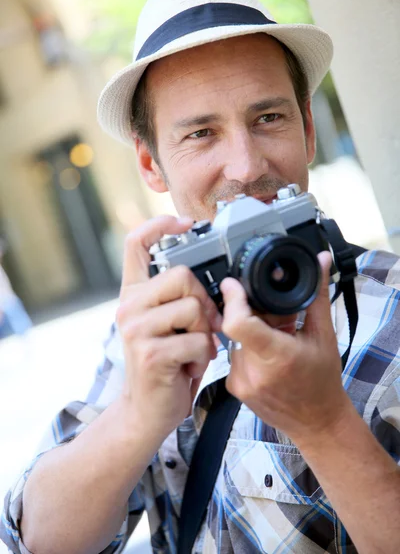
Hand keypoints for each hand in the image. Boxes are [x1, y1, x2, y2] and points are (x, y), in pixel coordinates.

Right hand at [116, 215, 221, 443]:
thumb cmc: (166, 364)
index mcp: (134, 294)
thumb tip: (214, 280)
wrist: (147, 410)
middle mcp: (128, 306)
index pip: (136, 244)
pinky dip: (203, 356)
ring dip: (205, 333)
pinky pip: (197, 340)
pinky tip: (189, 367)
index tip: (184, 222)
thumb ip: (177, 297)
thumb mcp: (166, 324)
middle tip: (203, 328)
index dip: (159, 225)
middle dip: (203, 302)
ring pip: (193, 307)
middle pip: (182, 275)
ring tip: (193, 350)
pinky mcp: (150, 353)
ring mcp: (135, 329)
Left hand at [220, 251, 349, 443]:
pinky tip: (266, 355)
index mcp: (276, 356)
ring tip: (274, 338)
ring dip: (251, 332)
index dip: (233, 299)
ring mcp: (240, 382)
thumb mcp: (323, 335)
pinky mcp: (233, 387)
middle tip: (275, 317)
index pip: (237, 323)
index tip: (234, 283)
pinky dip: (248, 348)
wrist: (317, 423)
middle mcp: (252, 371)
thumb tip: (321, 260)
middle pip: (237, 326)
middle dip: (253, 314)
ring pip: (235, 339)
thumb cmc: (323, 381)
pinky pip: (234, 354)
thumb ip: (317, 295)